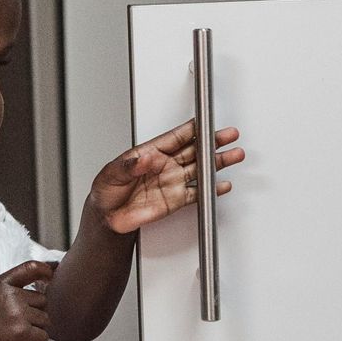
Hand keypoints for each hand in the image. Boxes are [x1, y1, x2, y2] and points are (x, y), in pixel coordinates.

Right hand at [0, 261, 55, 340]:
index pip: (31, 268)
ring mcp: (18, 314)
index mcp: (3, 284)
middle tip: (15, 323)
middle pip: (42, 300)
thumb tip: (44, 280)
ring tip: (15, 334)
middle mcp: (12, 296)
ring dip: (35, 328)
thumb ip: (13, 287)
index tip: (51, 275)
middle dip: (34, 312)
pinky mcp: (24, 333)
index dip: (46, 269)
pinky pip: (44, 336)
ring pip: (45, 319)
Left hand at [90, 120, 243, 236]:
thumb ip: (129, 166)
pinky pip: (196, 193)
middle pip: (194, 150)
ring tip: (235, 155)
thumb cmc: (106, 191)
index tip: (206, 122)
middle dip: (213, 142)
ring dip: (217, 163)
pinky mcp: (175, 200)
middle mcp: (164, 166)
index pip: (175, 138)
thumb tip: (144, 158)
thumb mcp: (111, 174)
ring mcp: (172, 182)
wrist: (107, 218)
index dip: (191, 129)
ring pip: (200, 169)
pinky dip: (211, 190)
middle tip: (229, 134)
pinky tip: (222, 185)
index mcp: (149, 153)